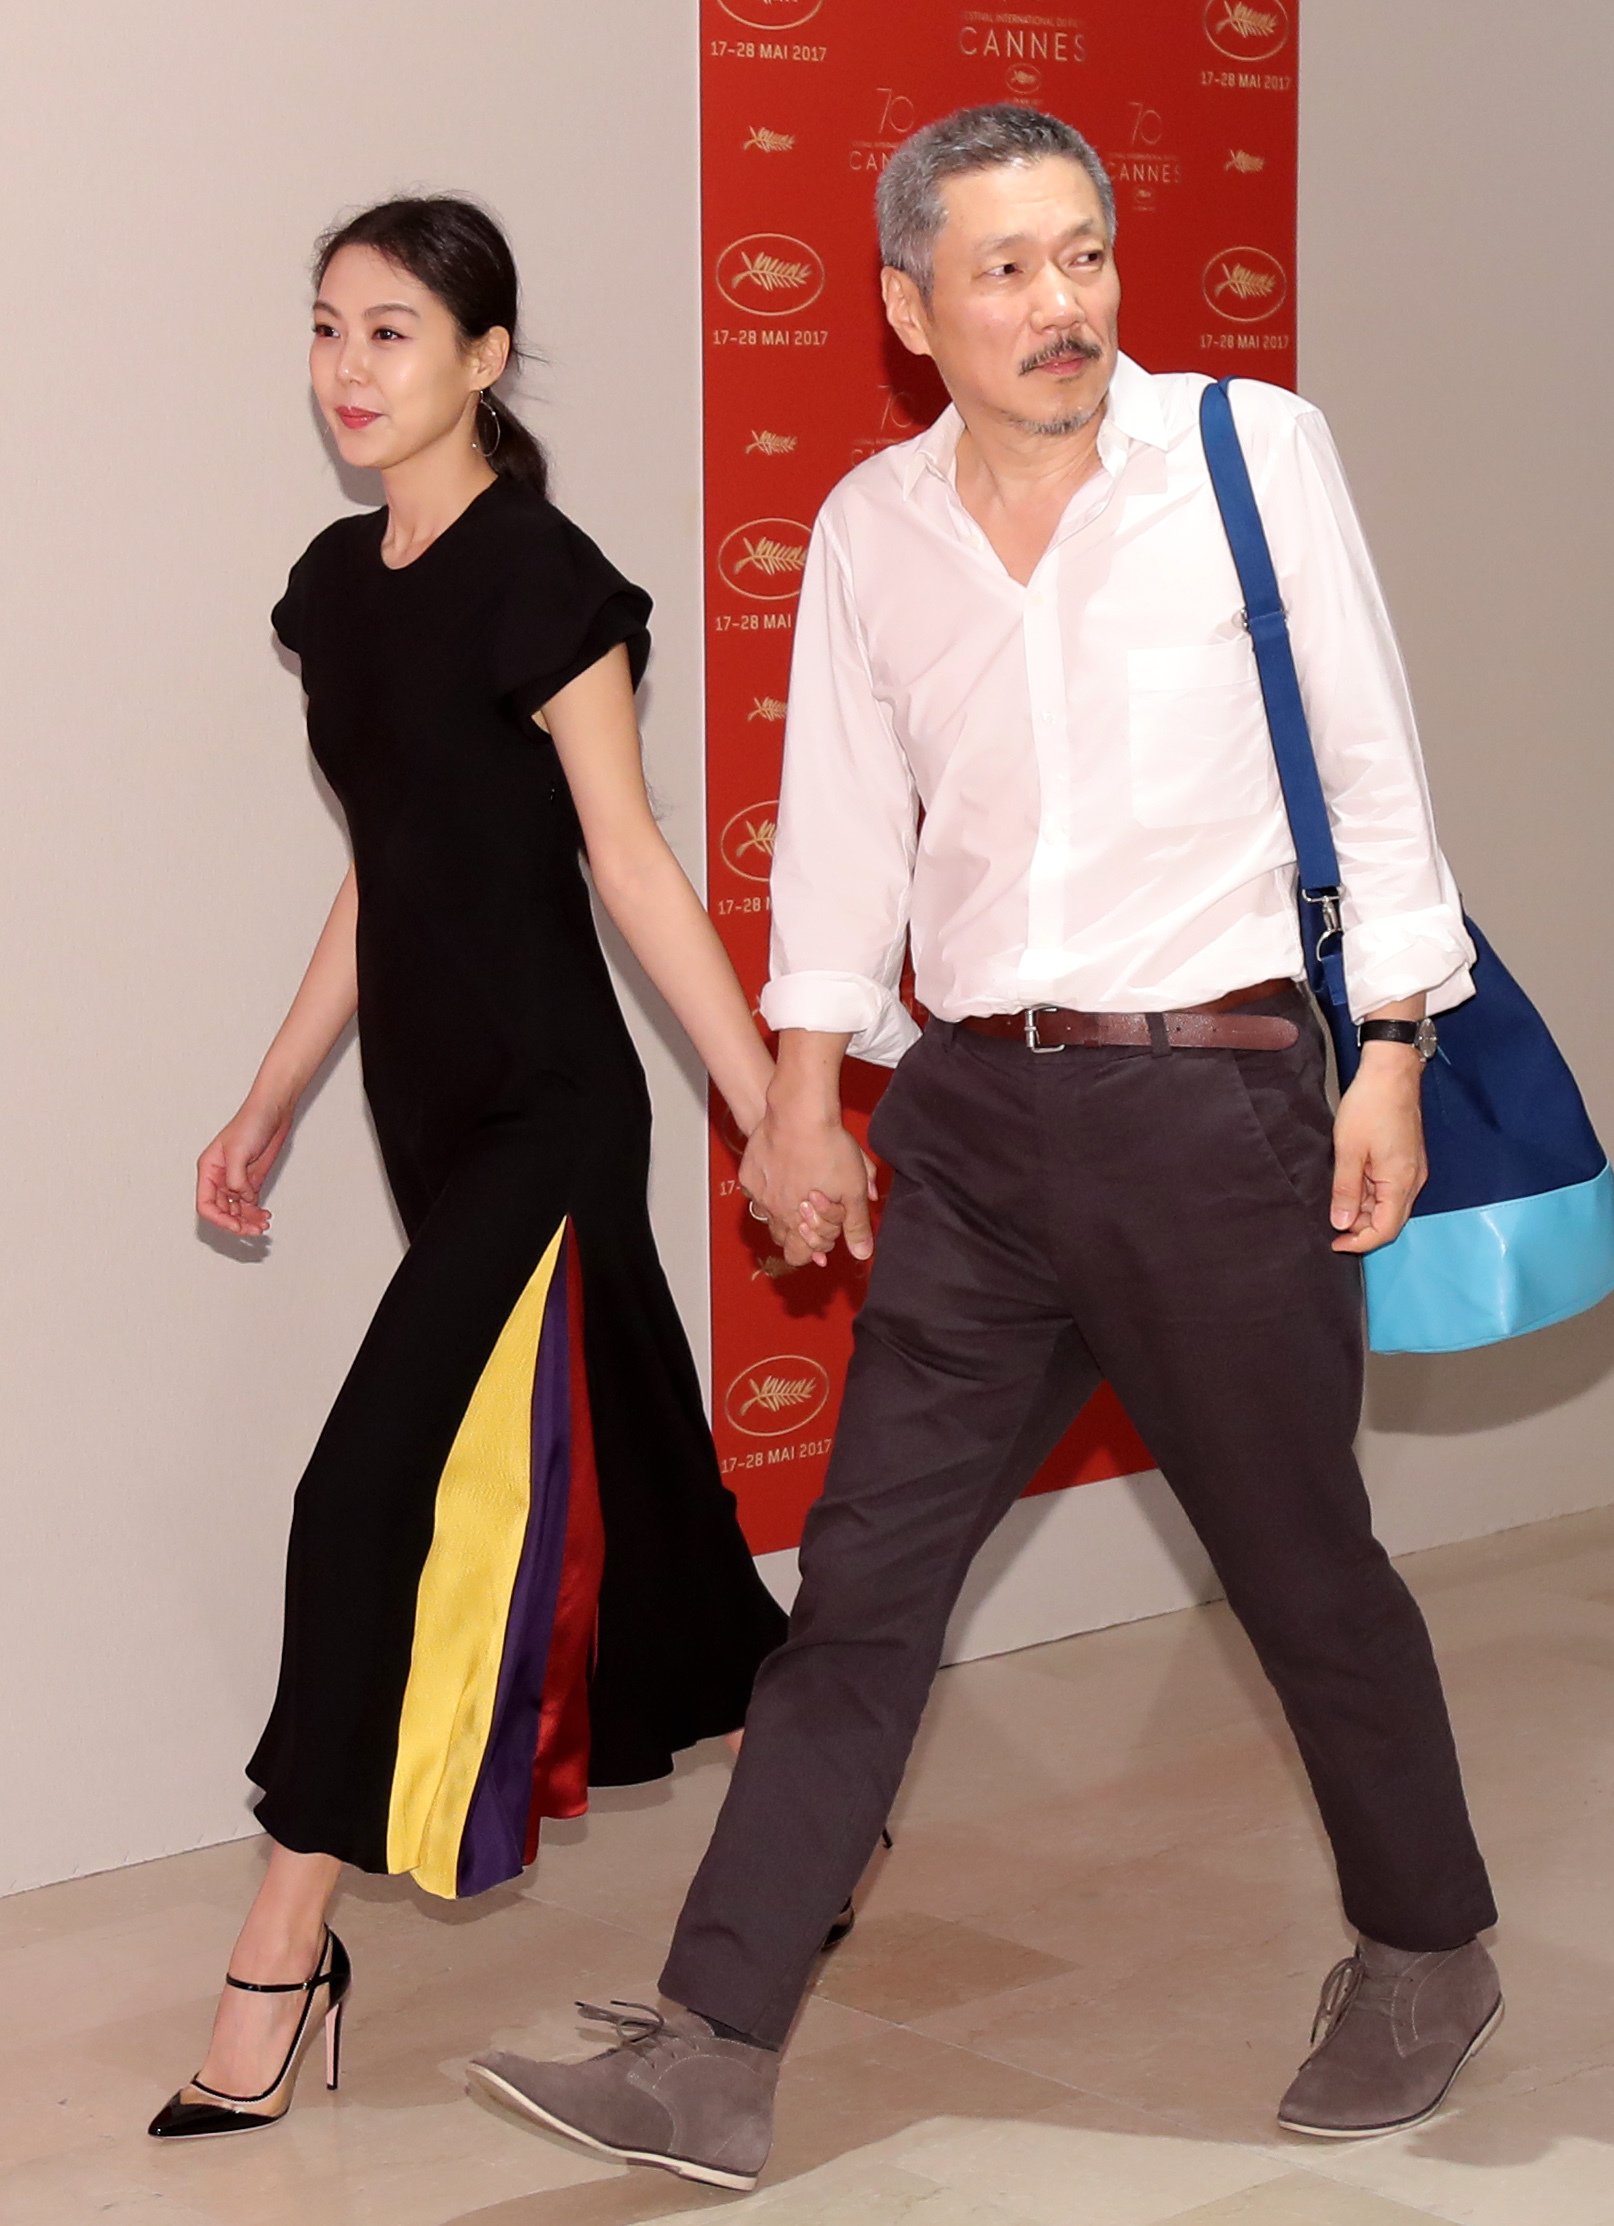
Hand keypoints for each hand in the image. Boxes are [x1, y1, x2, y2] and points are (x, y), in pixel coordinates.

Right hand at [197, 1097, 292, 1238]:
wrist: (274, 1112)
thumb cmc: (251, 1123)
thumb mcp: (239, 1151)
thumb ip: (236, 1178)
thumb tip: (240, 1197)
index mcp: (209, 1170)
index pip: (205, 1204)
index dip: (219, 1219)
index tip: (236, 1225)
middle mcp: (220, 1178)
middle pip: (222, 1211)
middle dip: (237, 1223)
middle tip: (253, 1231)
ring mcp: (237, 1180)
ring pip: (237, 1211)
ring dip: (248, 1221)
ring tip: (262, 1226)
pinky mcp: (252, 1180)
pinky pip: (250, 1204)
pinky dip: (256, 1213)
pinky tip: (265, 1216)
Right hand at [740, 1111, 878, 1268]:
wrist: (799, 1114)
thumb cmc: (828, 1148)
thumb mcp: (853, 1190)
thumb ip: (856, 1225)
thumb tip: (861, 1253)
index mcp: (797, 1223)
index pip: (797, 1255)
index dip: (812, 1250)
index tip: (824, 1238)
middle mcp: (773, 1212)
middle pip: (781, 1237)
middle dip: (798, 1232)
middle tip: (815, 1215)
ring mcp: (758, 1193)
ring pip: (767, 1215)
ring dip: (784, 1211)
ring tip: (802, 1193)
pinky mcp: (749, 1173)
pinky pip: (756, 1191)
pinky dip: (769, 1188)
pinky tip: (783, 1174)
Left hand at [1329, 1048, 1426, 1253]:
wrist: (1391, 1073)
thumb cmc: (1371, 1105)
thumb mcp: (1349, 1151)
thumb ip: (1346, 1190)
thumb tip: (1342, 1223)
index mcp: (1401, 1182)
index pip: (1386, 1229)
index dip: (1360, 1242)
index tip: (1336, 1243)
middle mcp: (1413, 1181)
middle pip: (1390, 1221)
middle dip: (1362, 1228)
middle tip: (1333, 1223)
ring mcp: (1412, 1170)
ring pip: (1390, 1205)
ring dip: (1365, 1210)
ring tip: (1339, 1199)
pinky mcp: (1408, 1160)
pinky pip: (1391, 1189)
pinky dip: (1371, 1194)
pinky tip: (1352, 1184)